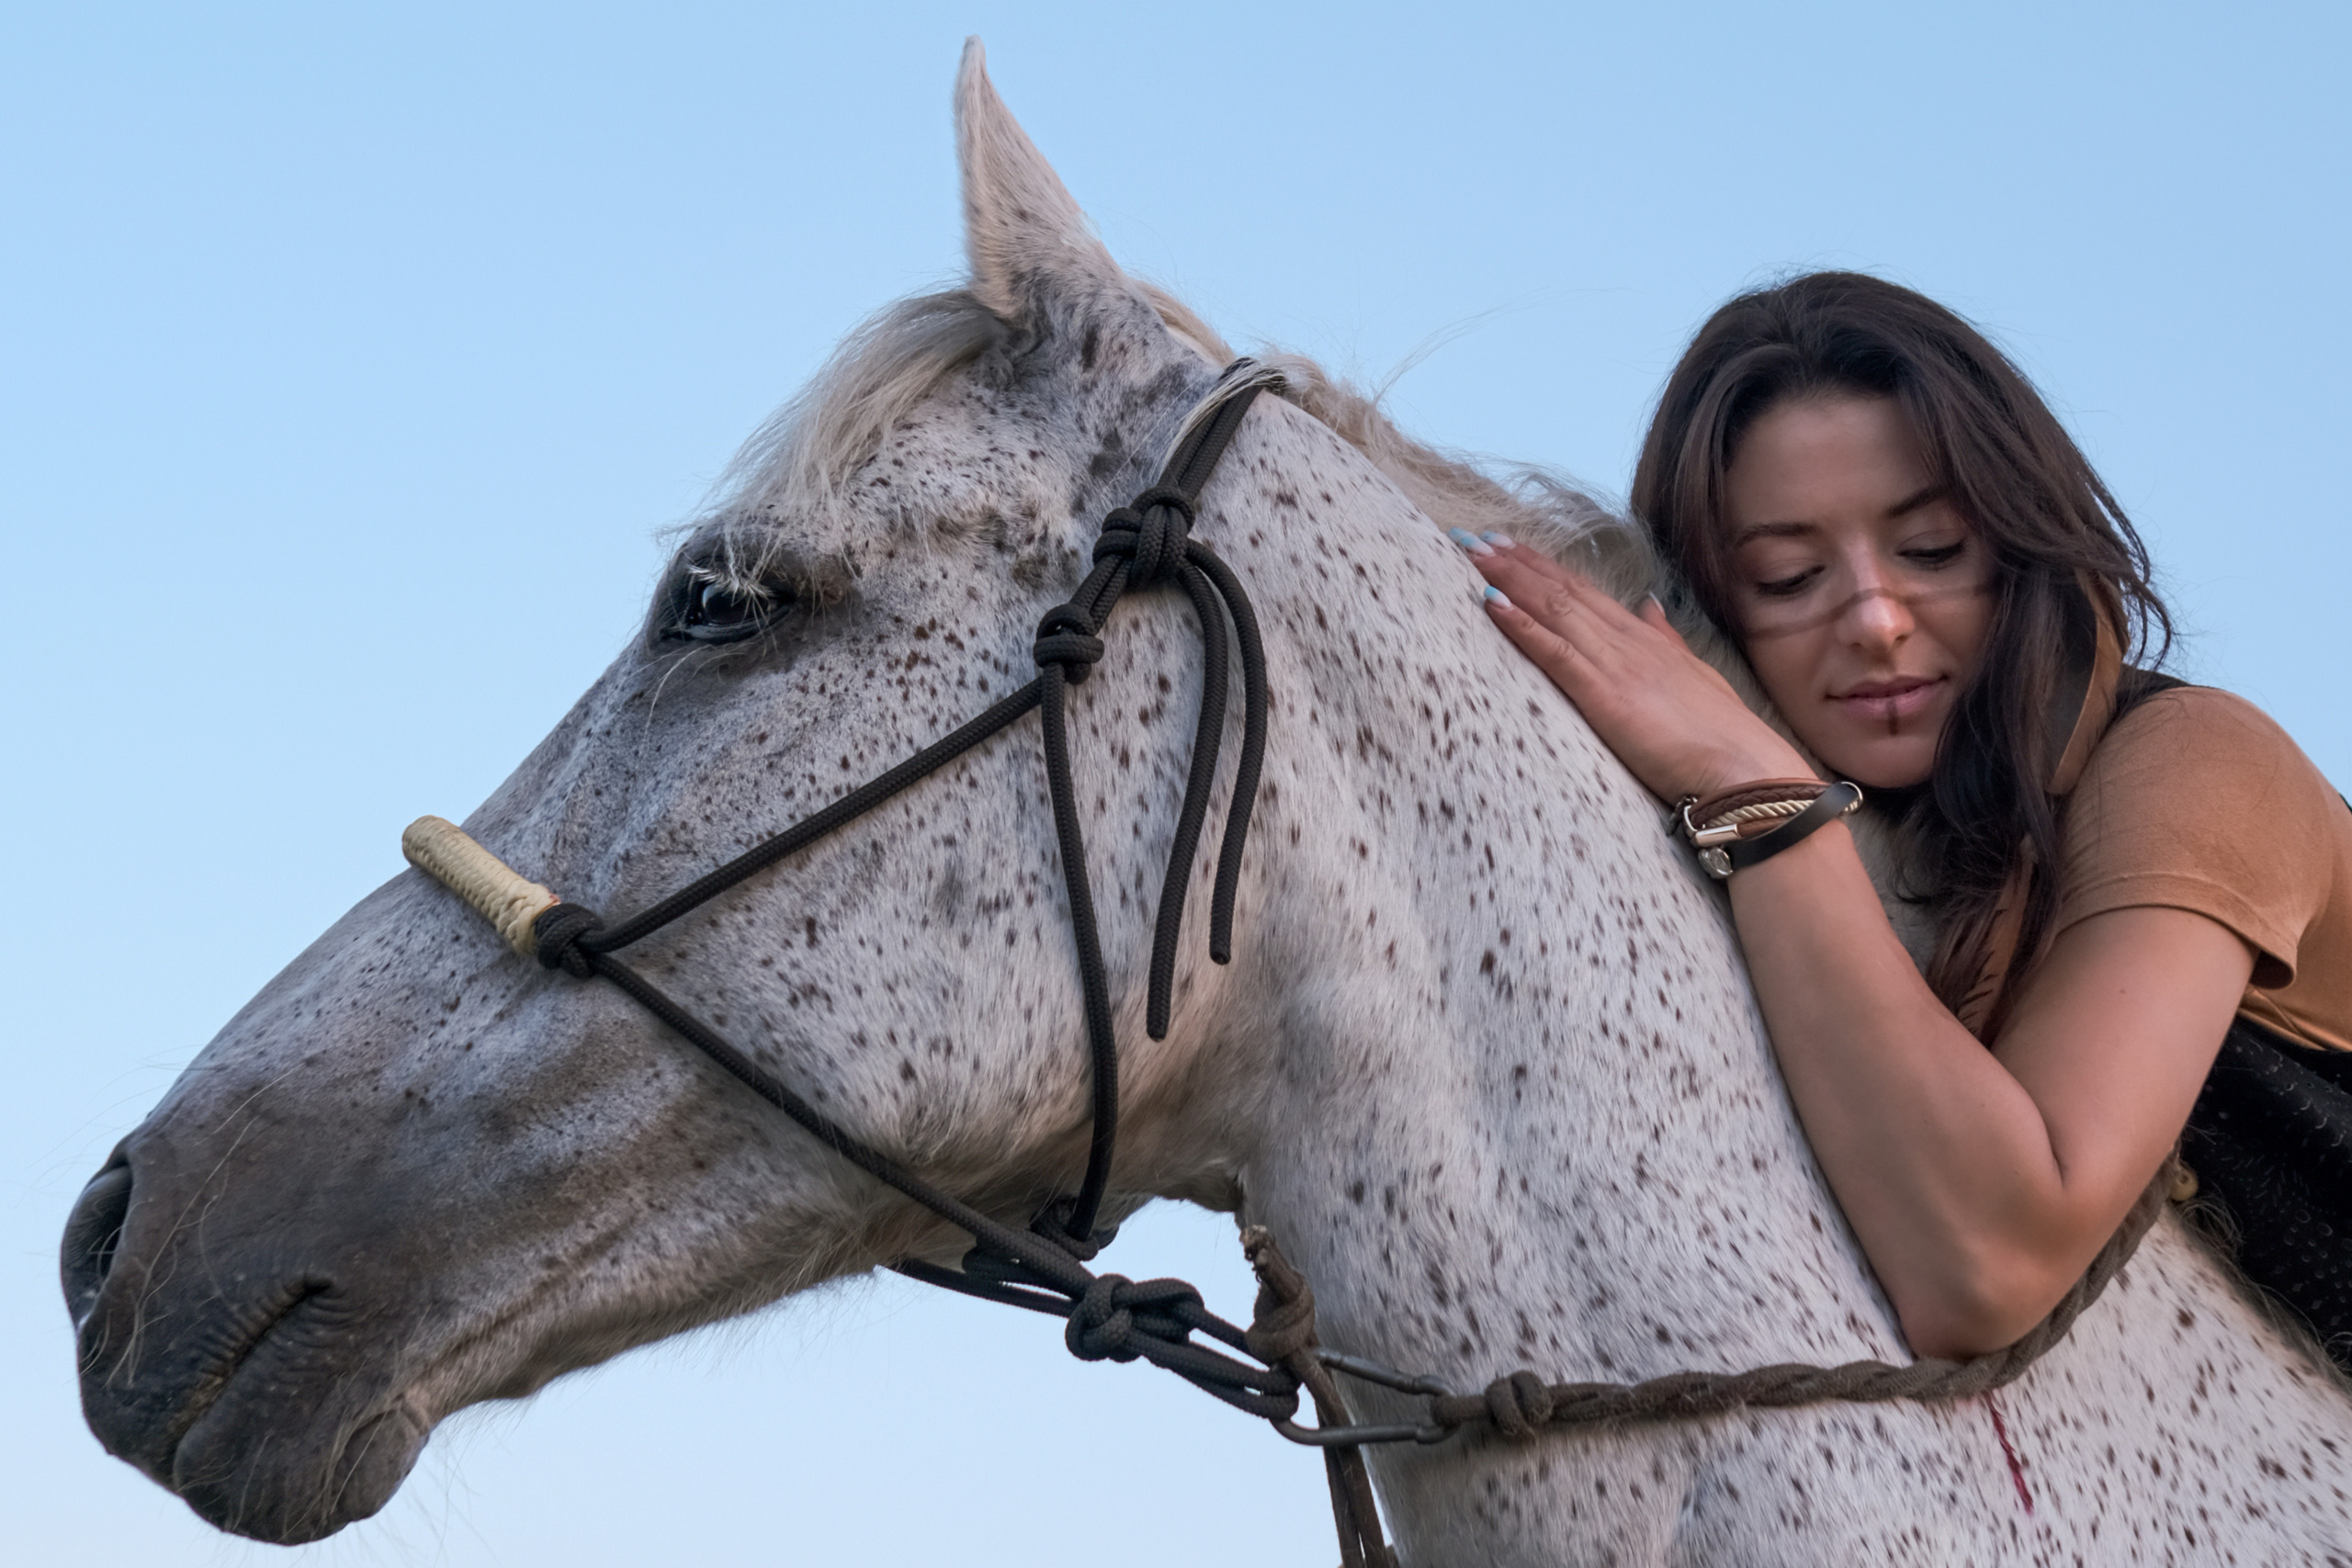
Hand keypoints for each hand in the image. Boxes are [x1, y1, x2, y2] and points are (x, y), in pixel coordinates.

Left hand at [1461, 532, 1811, 800]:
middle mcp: (1627, 642)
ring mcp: (1616, 665)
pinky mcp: (1606, 694)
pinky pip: (1555, 652)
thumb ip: (1667, 639)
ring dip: (1509, 580)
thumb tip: (1650, 606)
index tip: (1512, 545)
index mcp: (1646, 640)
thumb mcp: (1694, 676)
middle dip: (1518, 563)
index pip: (1587, 594)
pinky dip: (1521, 625)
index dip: (1547, 569)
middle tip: (1477, 536)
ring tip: (1473, 553)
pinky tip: (1490, 602)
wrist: (1746, 771)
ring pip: (1554, 610)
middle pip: (1564, 592)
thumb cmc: (1723, 737)